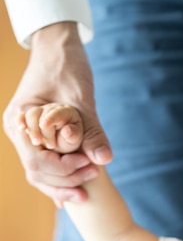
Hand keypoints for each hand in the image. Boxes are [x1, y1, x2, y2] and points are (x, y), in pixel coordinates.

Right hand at [2, 22, 111, 204]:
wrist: (58, 48)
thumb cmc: (66, 67)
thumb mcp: (82, 98)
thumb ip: (91, 130)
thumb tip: (104, 160)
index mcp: (21, 122)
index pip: (37, 161)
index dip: (63, 169)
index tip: (89, 166)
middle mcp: (19, 132)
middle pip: (37, 172)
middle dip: (65, 179)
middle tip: (94, 176)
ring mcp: (28, 136)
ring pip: (40, 172)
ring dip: (64, 182)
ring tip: (87, 189)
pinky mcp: (41, 137)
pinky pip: (47, 163)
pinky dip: (61, 177)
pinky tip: (76, 192)